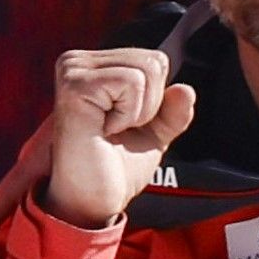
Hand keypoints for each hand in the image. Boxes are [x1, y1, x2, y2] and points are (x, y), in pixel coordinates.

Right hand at [37, 48, 192, 231]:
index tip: (126, 124)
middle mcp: (78, 62)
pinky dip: (128, 114)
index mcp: (93, 67)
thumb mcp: (153, 134)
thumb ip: (172, 111)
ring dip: (138, 112)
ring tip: (109, 130)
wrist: (93, 200)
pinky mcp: (75, 86)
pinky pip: (131, 82)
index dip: (155, 99)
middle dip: (149, 105)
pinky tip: (103, 129)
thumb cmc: (114, 167)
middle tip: (118, 129)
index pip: (154, 59)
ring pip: (145, 70)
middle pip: (153, 61)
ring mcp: (73, 71)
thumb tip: (186, 89)